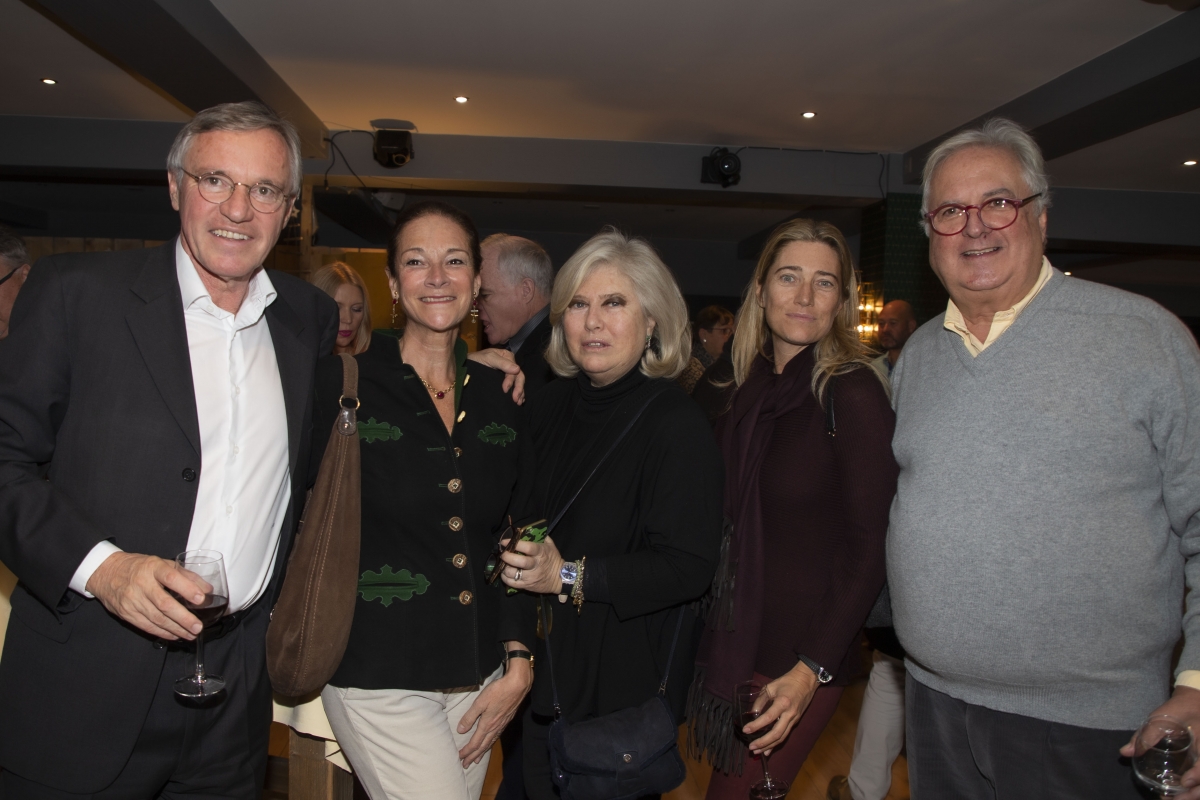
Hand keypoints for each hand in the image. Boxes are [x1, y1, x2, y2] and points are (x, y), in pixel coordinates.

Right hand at [85, 552, 209, 639]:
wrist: (106, 572)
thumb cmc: (140, 567)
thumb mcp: (162, 564)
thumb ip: (186, 575)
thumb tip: (208, 590)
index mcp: (153, 567)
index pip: (171, 577)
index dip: (187, 588)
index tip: (201, 599)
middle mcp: (142, 584)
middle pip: (164, 604)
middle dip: (183, 618)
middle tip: (198, 627)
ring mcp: (132, 600)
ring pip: (156, 618)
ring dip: (176, 629)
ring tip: (191, 634)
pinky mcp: (126, 613)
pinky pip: (147, 626)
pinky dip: (163, 632)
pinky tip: (175, 635)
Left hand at [456, 653, 532, 765]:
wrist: (517, 685)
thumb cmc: (498, 691)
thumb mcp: (480, 702)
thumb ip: (470, 716)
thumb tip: (461, 730)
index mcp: (487, 724)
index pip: (475, 743)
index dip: (467, 752)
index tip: (459, 758)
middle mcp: (495, 727)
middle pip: (483, 746)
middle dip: (473, 756)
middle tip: (466, 765)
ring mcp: (502, 724)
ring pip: (490, 742)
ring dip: (482, 752)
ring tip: (477, 760)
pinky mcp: (507, 720)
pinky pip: (496, 737)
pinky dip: (491, 743)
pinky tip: (490, 742)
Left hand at [466, 348, 525, 403]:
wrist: (467, 366)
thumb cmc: (476, 360)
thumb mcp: (488, 358)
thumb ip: (502, 363)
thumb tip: (517, 370)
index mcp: (508, 357)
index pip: (514, 371)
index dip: (511, 381)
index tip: (505, 390)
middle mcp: (510, 365)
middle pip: (519, 377)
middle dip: (519, 388)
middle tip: (515, 399)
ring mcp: (508, 374)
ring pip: (518, 383)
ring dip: (520, 393)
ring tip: (518, 402)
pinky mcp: (504, 381)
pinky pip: (514, 387)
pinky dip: (518, 394)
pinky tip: (519, 400)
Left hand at [498, 536, 565, 594]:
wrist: (560, 578)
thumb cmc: (553, 559)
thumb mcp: (550, 545)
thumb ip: (539, 537)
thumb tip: (523, 530)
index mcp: (541, 553)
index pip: (528, 548)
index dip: (515, 544)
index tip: (504, 542)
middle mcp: (535, 565)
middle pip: (520, 562)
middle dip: (507, 557)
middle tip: (502, 554)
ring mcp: (531, 577)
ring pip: (513, 573)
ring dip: (504, 568)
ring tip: (502, 564)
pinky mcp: (527, 586)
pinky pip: (512, 583)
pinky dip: (505, 578)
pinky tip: (504, 573)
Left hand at [744, 664, 818, 755]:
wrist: (806, 680)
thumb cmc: (787, 681)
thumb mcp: (770, 687)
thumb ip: (760, 700)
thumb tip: (751, 714)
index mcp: (783, 703)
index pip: (768, 718)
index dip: (756, 726)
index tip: (745, 730)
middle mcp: (790, 714)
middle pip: (776, 733)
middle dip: (763, 743)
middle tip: (751, 748)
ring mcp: (794, 719)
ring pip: (782, 737)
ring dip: (769, 746)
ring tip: (758, 752)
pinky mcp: (796, 721)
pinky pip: (785, 735)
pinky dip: (776, 743)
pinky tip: (768, 749)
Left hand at [1121, 686, 1199, 797]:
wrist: (1194, 704)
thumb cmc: (1178, 711)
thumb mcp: (1161, 719)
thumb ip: (1145, 736)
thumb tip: (1125, 752)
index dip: (1198, 775)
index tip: (1185, 782)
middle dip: (1194, 794)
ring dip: (1193, 795)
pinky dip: (1193, 790)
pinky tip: (1179, 794)